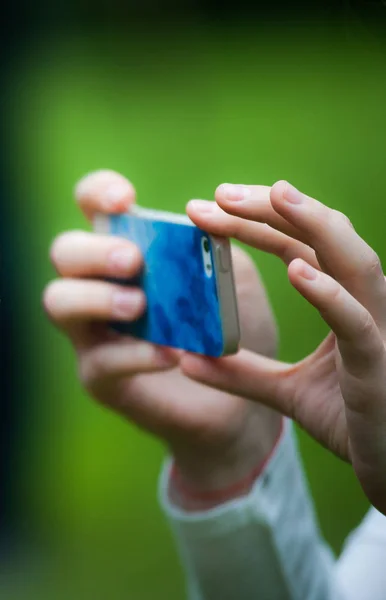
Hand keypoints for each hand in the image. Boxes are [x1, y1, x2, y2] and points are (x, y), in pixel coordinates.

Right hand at [43, 170, 280, 507]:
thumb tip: (197, 219)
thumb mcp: (235, 279)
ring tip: (139, 305)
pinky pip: (101, 361)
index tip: (126, 200)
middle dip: (95, 250)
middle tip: (134, 261)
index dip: (99, 193)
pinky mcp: (101, 377)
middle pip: (64, 252)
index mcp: (128, 249)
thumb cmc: (234, 327)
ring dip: (96, 297)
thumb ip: (216, 248)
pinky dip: (134, 354)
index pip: (94, 206)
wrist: (243, 394)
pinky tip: (170, 354)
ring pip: (57, 301)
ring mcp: (93, 333)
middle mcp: (100, 284)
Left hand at [185, 180, 385, 513]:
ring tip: (274, 194)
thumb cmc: (349, 420)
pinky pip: (357, 321)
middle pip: (322, 238)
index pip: (297, 247)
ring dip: (314, 225)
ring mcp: (379, 328)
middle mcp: (364, 303)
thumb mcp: (285, 393)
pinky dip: (330, 294)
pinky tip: (297, 271)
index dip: (256, 223)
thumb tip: (186, 360)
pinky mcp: (379, 364)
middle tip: (219, 194)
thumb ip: (240, 374)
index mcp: (341, 302)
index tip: (206, 210)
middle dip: (273, 209)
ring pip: (353, 261)